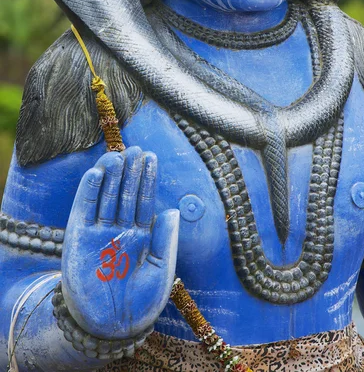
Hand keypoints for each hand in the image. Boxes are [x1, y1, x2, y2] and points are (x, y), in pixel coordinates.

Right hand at [62, 147, 178, 339]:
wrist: (112, 326)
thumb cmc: (141, 303)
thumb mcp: (161, 271)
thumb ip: (166, 240)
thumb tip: (172, 210)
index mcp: (140, 236)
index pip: (144, 201)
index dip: (147, 179)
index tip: (151, 157)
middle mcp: (119, 231)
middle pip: (125, 194)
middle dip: (131, 172)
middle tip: (136, 148)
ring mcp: (98, 234)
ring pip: (105, 197)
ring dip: (111, 176)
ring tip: (118, 155)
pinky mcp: (78, 239)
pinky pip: (83, 211)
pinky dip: (88, 191)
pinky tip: (95, 173)